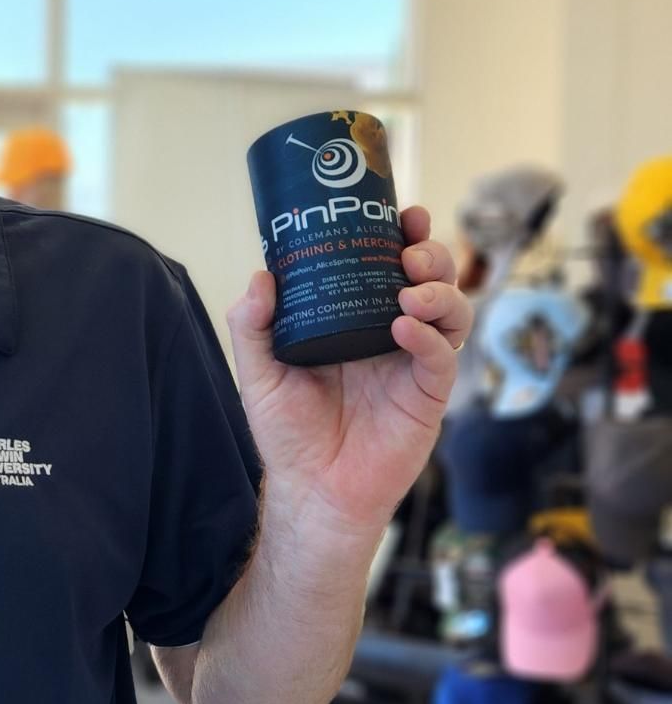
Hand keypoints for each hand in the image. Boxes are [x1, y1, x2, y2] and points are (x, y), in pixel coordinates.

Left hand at [225, 206, 472, 535]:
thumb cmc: (288, 433)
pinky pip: (442, 358)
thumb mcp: (258, 374)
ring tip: (409, 292)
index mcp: (355, 320)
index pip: (387, 266)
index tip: (401, 213)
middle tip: (410, 251)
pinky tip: (403, 329)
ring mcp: (414, 364)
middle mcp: (391, 335)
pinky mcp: (427, 397)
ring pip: (451, 312)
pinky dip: (428, 338)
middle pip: (431, 279)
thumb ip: (253, 326)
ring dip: (440, 291)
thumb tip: (261, 276)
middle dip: (430, 255)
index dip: (401, 237)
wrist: (310, 490)